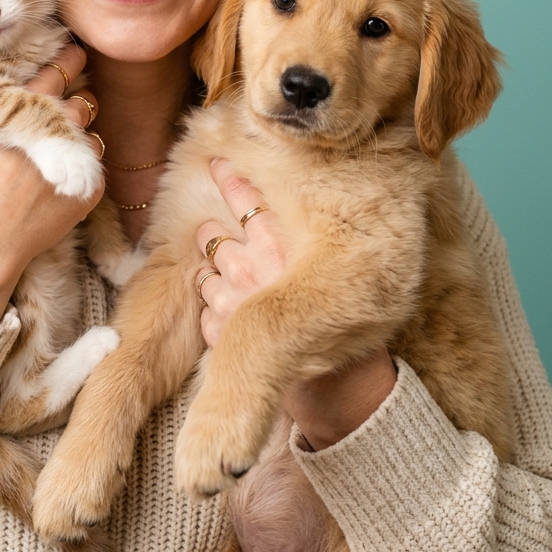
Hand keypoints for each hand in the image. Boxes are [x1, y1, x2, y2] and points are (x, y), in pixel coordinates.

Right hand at [0, 43, 102, 321]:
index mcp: (24, 106)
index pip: (60, 69)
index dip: (66, 60)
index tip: (68, 55)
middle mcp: (58, 127)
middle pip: (84, 97)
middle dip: (84, 90)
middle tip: (77, 80)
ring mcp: (77, 159)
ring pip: (90, 131)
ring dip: (78, 130)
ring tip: (60, 137)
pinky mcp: (90, 189)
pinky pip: (92, 166)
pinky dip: (77, 167)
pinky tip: (56, 174)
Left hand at [194, 158, 395, 449]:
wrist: (345, 389)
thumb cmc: (344, 324)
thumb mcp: (331, 271)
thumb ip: (306, 241)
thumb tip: (283, 208)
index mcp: (292, 245)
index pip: (249, 200)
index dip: (229, 178)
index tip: (216, 162)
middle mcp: (261, 267)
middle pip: (215, 238)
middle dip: (210, 235)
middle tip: (208, 230)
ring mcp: (238, 302)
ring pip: (206, 274)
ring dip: (211, 275)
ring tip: (223, 278)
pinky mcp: (224, 336)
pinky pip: (206, 312)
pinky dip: (215, 312)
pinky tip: (233, 316)